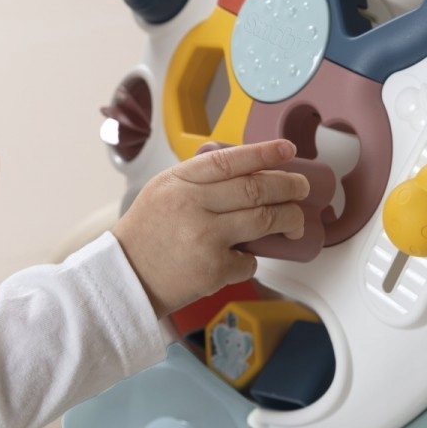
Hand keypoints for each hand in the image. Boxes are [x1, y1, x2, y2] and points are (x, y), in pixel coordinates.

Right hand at [112, 140, 308, 319]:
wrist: (124, 278)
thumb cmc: (146, 235)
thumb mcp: (162, 191)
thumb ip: (197, 179)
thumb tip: (245, 169)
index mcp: (180, 182)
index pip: (230, 160)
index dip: (264, 152)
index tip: (287, 149)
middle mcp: (193, 206)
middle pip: (256, 188)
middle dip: (289, 186)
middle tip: (302, 188)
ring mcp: (205, 238)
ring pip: (264, 220)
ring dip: (289, 219)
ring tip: (295, 222)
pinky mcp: (213, 269)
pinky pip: (250, 260)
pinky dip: (252, 259)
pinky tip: (242, 257)